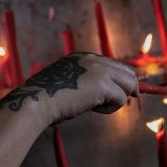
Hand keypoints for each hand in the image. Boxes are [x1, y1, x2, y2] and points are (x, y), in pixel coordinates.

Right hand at [0, 53, 137, 124]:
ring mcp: (99, 70)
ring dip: (118, 99)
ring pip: (130, 83)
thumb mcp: (67, 85)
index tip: (120, 93)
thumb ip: (85, 85)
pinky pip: (121, 99)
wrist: (36, 101)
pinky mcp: (103, 84)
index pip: (113, 65)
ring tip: (98, 107)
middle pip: (127, 71)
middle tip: (121, 101)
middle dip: (128, 87)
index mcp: (83, 57)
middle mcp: (93, 59)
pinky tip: (93, 109)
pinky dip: (111, 108)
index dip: (119, 80)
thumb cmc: (46, 100)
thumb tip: (103, 96)